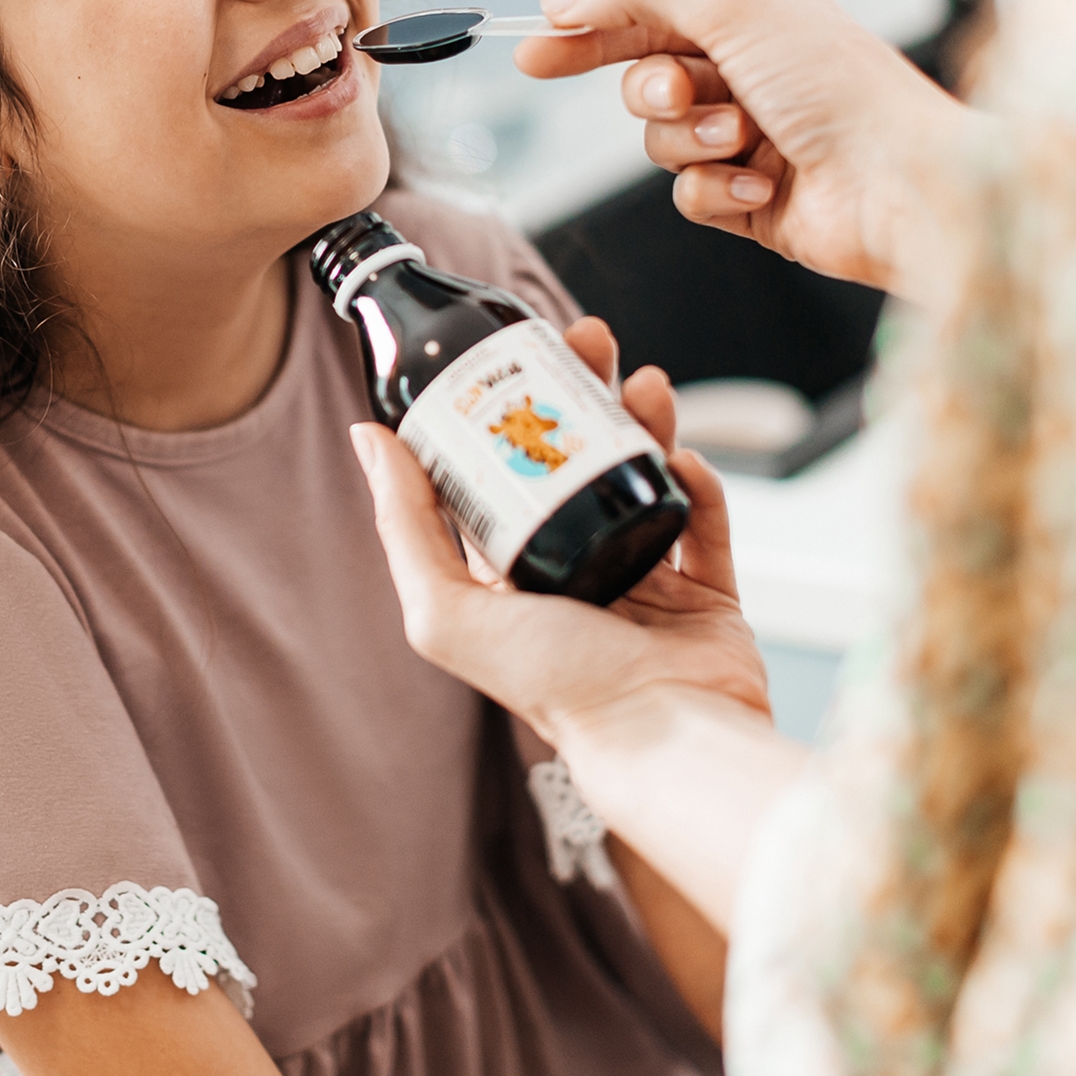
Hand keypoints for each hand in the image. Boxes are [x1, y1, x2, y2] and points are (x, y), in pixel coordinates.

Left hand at [350, 316, 767, 751]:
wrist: (663, 735)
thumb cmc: (554, 685)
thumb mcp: (448, 607)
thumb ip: (403, 524)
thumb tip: (368, 436)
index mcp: (509, 577)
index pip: (502, 473)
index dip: (508, 410)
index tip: (519, 356)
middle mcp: (572, 575)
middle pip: (576, 458)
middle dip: (583, 392)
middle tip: (590, 340)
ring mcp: (643, 584)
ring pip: (641, 476)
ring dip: (645, 422)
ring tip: (648, 383)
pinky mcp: (706, 595)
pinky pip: (702, 521)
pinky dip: (698, 485)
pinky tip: (685, 459)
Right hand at [515, 0, 976, 305]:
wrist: (903, 186)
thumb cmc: (846, 92)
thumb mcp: (736, 8)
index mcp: (757, 21)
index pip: (647, 17)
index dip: (586, 32)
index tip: (534, 48)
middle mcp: (753, 78)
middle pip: (645, 83)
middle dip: (657, 93)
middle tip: (685, 95)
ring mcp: (751, 142)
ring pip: (663, 145)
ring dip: (695, 144)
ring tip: (746, 141)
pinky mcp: (751, 201)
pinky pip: (691, 197)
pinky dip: (719, 191)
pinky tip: (764, 184)